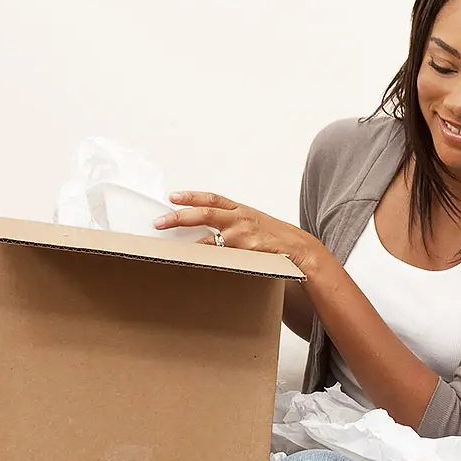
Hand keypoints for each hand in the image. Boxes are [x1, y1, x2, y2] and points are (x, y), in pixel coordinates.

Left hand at [155, 192, 322, 271]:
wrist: (301, 250)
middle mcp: (240, 219)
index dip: (190, 196)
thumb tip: (205, 227)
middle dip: (179, 217)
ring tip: (170, 250)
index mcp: (240, 210)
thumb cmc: (276, 238)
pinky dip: (208, 260)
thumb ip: (232, 222)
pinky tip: (196, 264)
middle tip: (159, 222)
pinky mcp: (249, 252)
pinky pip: (223, 258)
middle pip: (204, 213)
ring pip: (210, 239)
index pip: (211, 198)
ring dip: (189, 245)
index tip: (172, 197)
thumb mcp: (254, 223)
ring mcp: (244, 235)